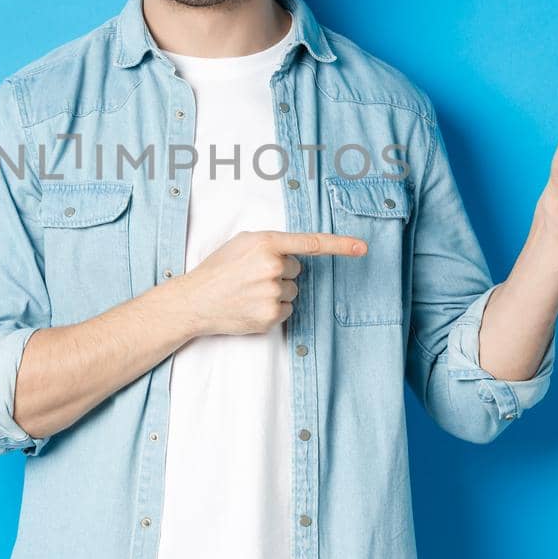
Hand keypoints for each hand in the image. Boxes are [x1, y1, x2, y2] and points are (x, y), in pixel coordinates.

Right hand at [172, 231, 367, 336]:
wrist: (194, 300)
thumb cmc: (217, 270)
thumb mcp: (241, 243)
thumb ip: (271, 244)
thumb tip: (294, 254)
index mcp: (266, 242)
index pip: (312, 243)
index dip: (341, 245)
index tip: (362, 248)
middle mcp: (272, 266)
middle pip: (297, 270)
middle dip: (280, 273)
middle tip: (252, 277)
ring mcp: (272, 292)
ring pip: (293, 291)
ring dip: (276, 292)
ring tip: (249, 293)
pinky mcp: (271, 315)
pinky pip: (287, 310)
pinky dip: (273, 310)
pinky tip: (251, 306)